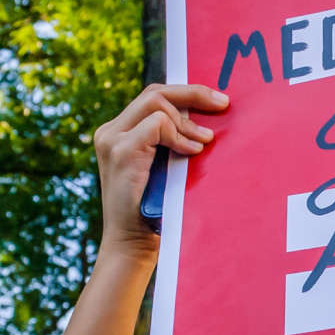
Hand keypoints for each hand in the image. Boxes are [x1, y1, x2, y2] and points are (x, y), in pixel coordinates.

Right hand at [92, 83, 228, 266]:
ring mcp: (111, 140)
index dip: (187, 93)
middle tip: (224, 103)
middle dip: (194, 92)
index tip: (217, 101)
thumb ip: (174, 139)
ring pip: (156, 101)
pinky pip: (157, 124)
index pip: (154, 95)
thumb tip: (210, 114)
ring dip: (187, 121)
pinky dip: (180, 135)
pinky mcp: (120, 151)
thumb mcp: (166, 165)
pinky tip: (193, 152)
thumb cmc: (156, 207)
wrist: (133, 243)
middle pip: (155, 91)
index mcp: (120, 131)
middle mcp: (110, 131)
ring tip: (205, 142)